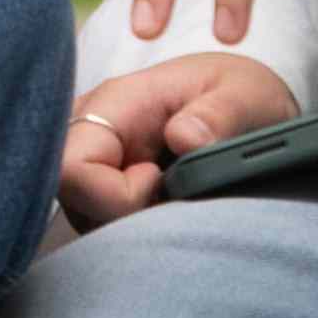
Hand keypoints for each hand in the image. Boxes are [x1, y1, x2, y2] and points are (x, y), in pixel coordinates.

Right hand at [56, 52, 296, 231]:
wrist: (243, 105)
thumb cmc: (241, 94)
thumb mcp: (246, 95)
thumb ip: (220, 114)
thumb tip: (183, 137)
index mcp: (116, 102)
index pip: (72, 166)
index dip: (115, 194)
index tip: (161, 183)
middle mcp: (90, 130)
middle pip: (71, 197)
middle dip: (123, 214)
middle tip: (174, 196)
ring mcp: (92, 158)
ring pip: (83, 213)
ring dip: (131, 220)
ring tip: (175, 198)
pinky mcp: (101, 180)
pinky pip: (98, 216)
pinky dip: (133, 222)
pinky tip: (165, 204)